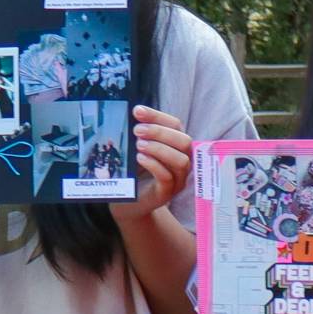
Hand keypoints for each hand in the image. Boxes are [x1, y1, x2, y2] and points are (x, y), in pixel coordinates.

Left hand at [117, 105, 190, 221]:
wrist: (128, 202)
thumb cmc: (134, 173)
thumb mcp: (136, 150)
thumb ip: (138, 135)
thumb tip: (132, 114)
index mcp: (176, 145)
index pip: (176, 125)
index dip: (157, 116)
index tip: (137, 111)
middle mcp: (183, 160)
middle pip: (184, 141)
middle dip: (160, 132)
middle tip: (136, 130)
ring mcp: (178, 178)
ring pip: (181, 160)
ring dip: (159, 148)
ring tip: (138, 145)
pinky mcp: (167, 192)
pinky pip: (168, 177)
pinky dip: (154, 164)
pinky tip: (140, 158)